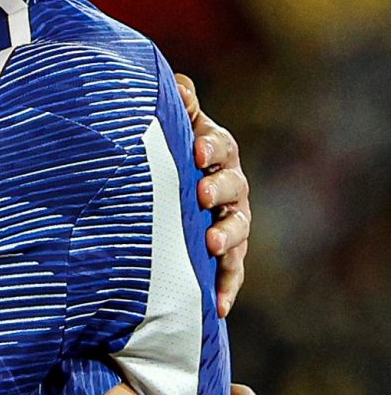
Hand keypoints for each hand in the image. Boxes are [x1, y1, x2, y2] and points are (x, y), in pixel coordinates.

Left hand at [176, 75, 249, 317]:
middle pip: (234, 186)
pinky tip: (220, 308)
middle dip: (220, 189)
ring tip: (212, 246)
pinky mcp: (225, 257)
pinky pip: (232, 274)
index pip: (218, 145)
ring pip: (237, 229)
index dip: (209, 146)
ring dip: (227, 236)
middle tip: (202, 194)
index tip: (194, 149)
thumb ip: (177, 108)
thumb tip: (177, 86)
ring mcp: (229, 223)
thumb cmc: (164, 157)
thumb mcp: (168, 130)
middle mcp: (228, 188)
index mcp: (214, 154)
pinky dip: (227, 289)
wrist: (156, 201)